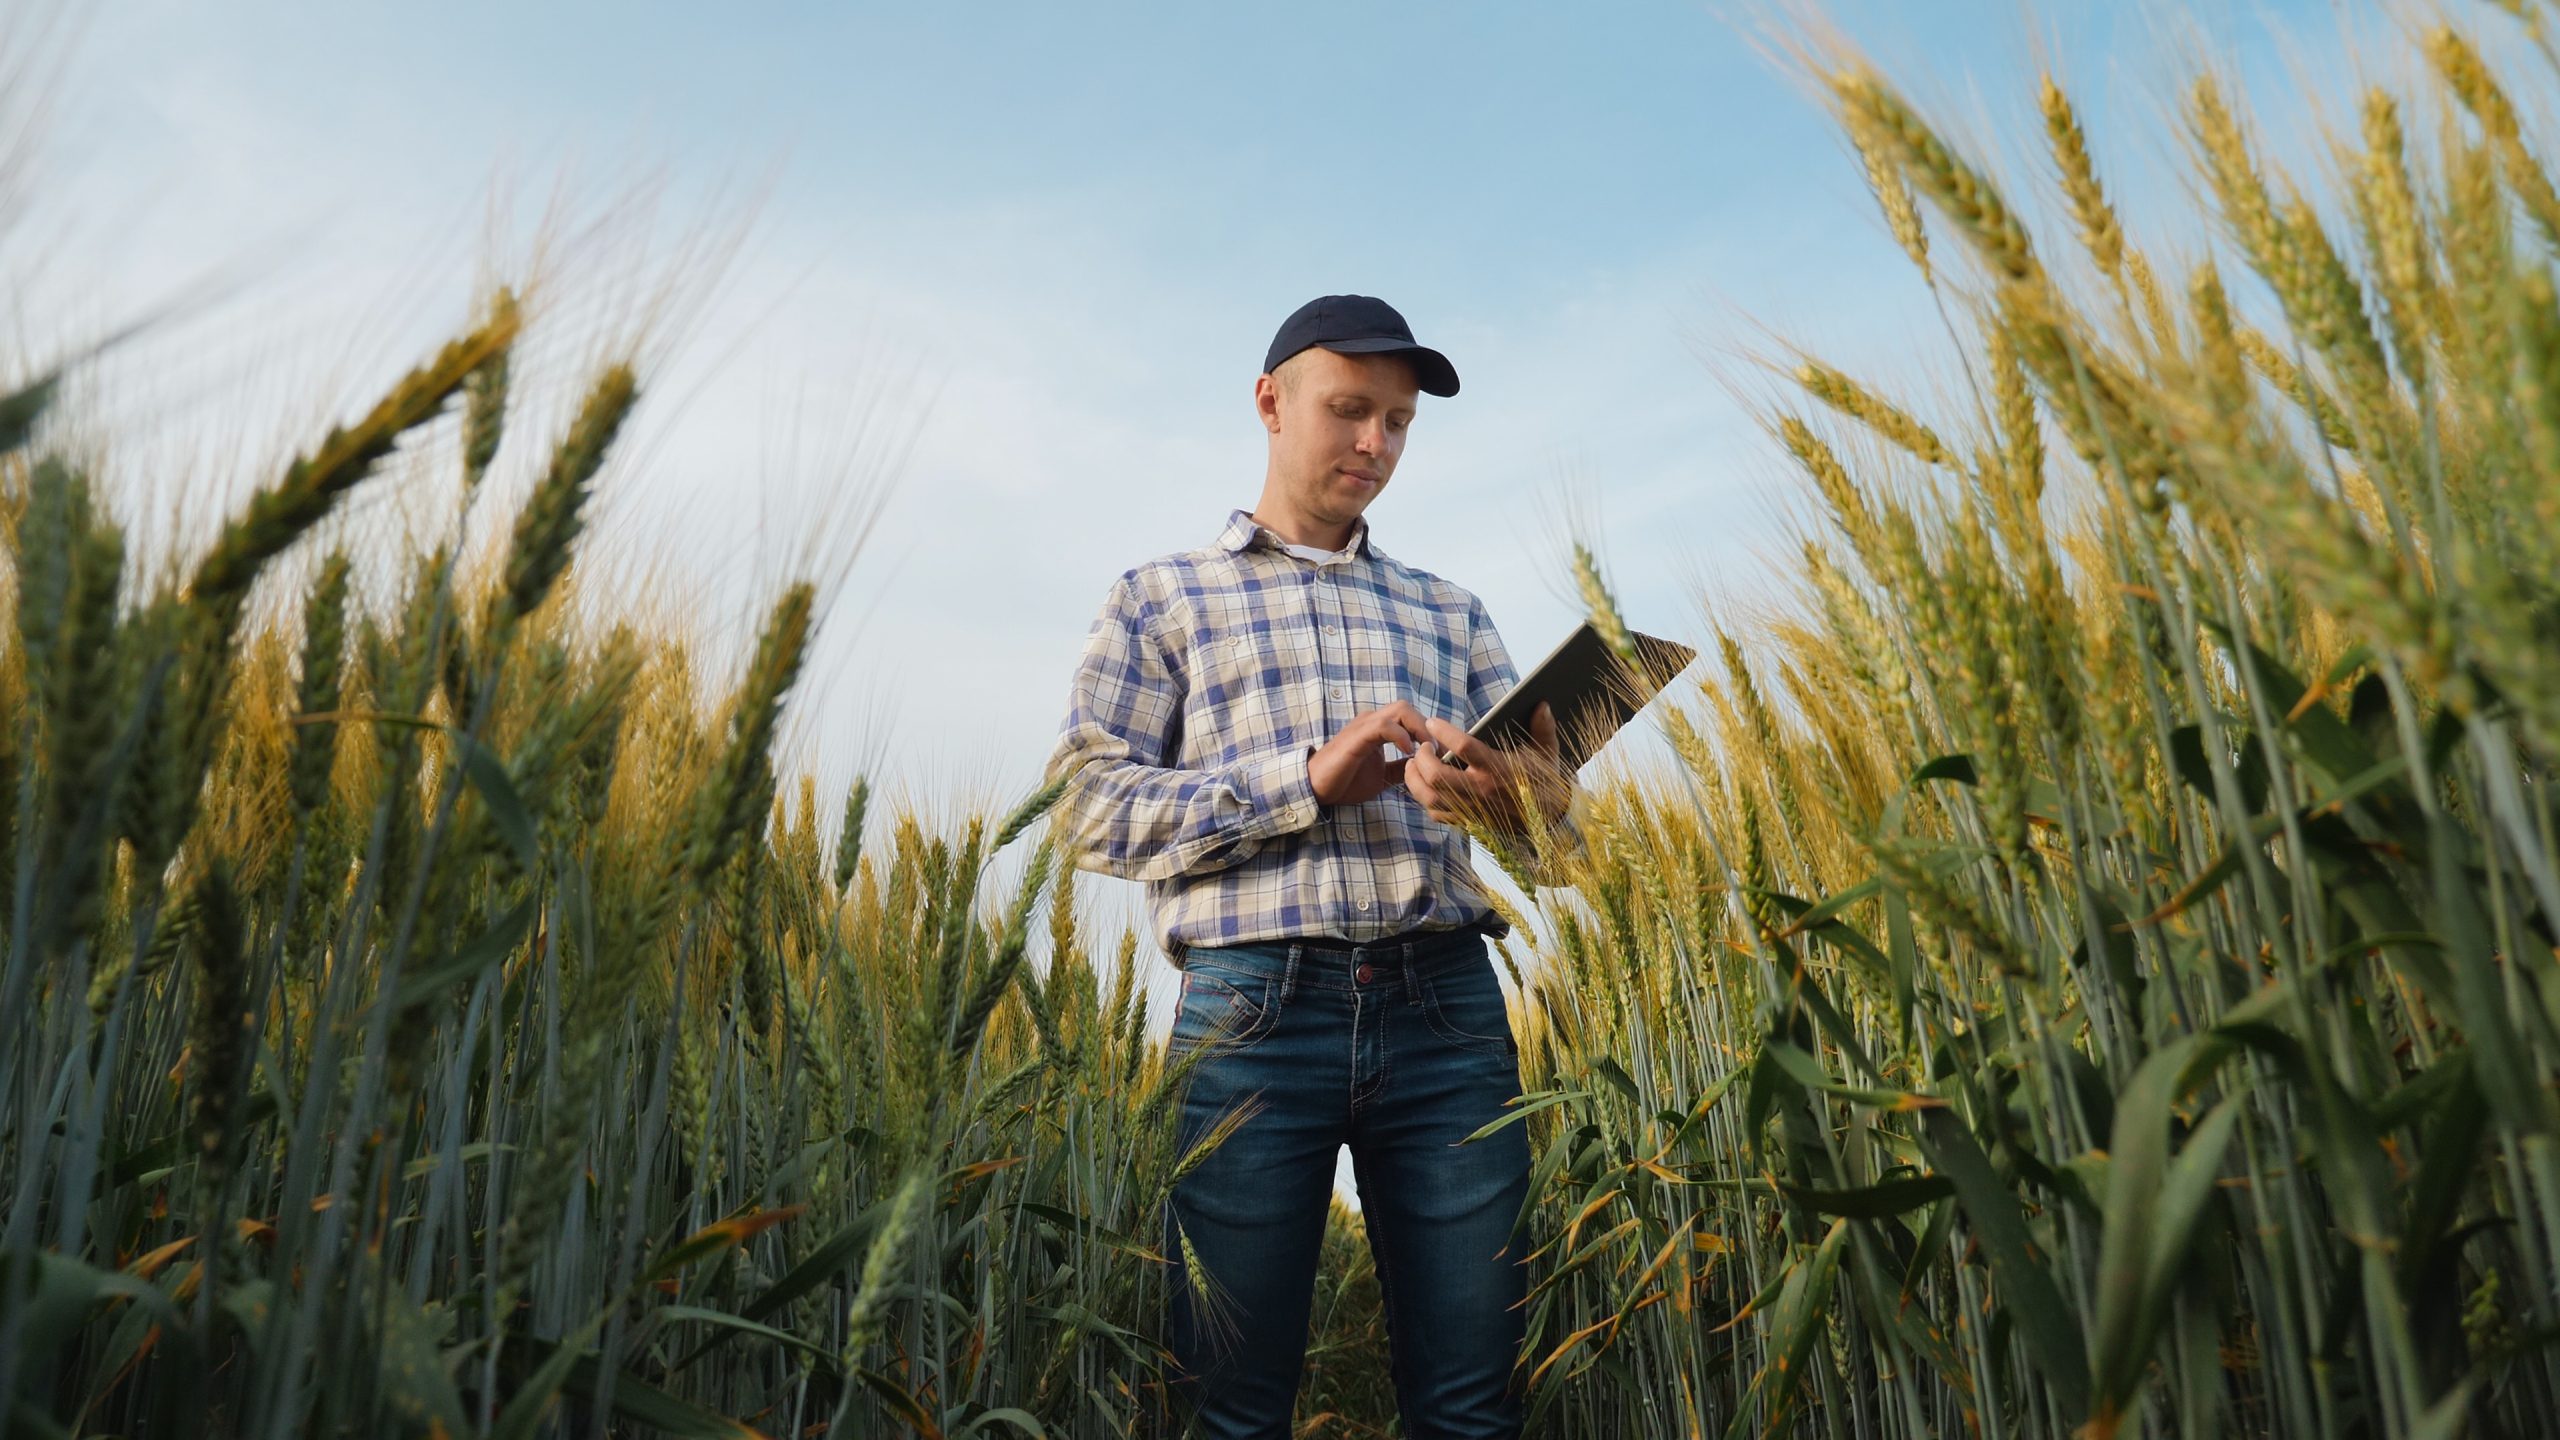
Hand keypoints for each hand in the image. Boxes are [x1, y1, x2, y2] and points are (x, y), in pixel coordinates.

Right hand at [1309, 701, 1432, 806]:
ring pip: (1400, 710)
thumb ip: (1401, 768)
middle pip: (1408, 708)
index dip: (1429, 731)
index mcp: (1378, 729)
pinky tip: (1408, 752)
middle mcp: (1372, 721)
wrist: (1316, 788)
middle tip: (1439, 751)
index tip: (1443, 753)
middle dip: (1428, 727)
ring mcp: (1364, 726)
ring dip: (1419, 728)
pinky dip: (1401, 735)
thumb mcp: (1382, 775)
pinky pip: (1384, 725)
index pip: (1410, 718)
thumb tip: (1423, 767)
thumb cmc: (1345, 780)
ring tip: (1427, 751)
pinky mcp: (1357, 736)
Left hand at [1406, 701, 1573, 831]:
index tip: (1433, 722)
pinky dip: (1426, 800)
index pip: (1463, 746)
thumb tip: (1542, 704)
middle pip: (1437, 775)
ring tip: (1414, 765)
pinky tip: (1426, 786)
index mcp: (1498, 767)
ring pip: (1431, 797)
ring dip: (1415, 780)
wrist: (1550, 819)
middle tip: (1422, 746)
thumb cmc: (1544, 780)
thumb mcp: (1546, 752)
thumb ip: (1543, 727)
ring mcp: (1473, 808)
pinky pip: (1438, 814)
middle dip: (1422, 758)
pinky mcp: (1470, 822)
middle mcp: (1482, 789)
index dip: (1443, 732)